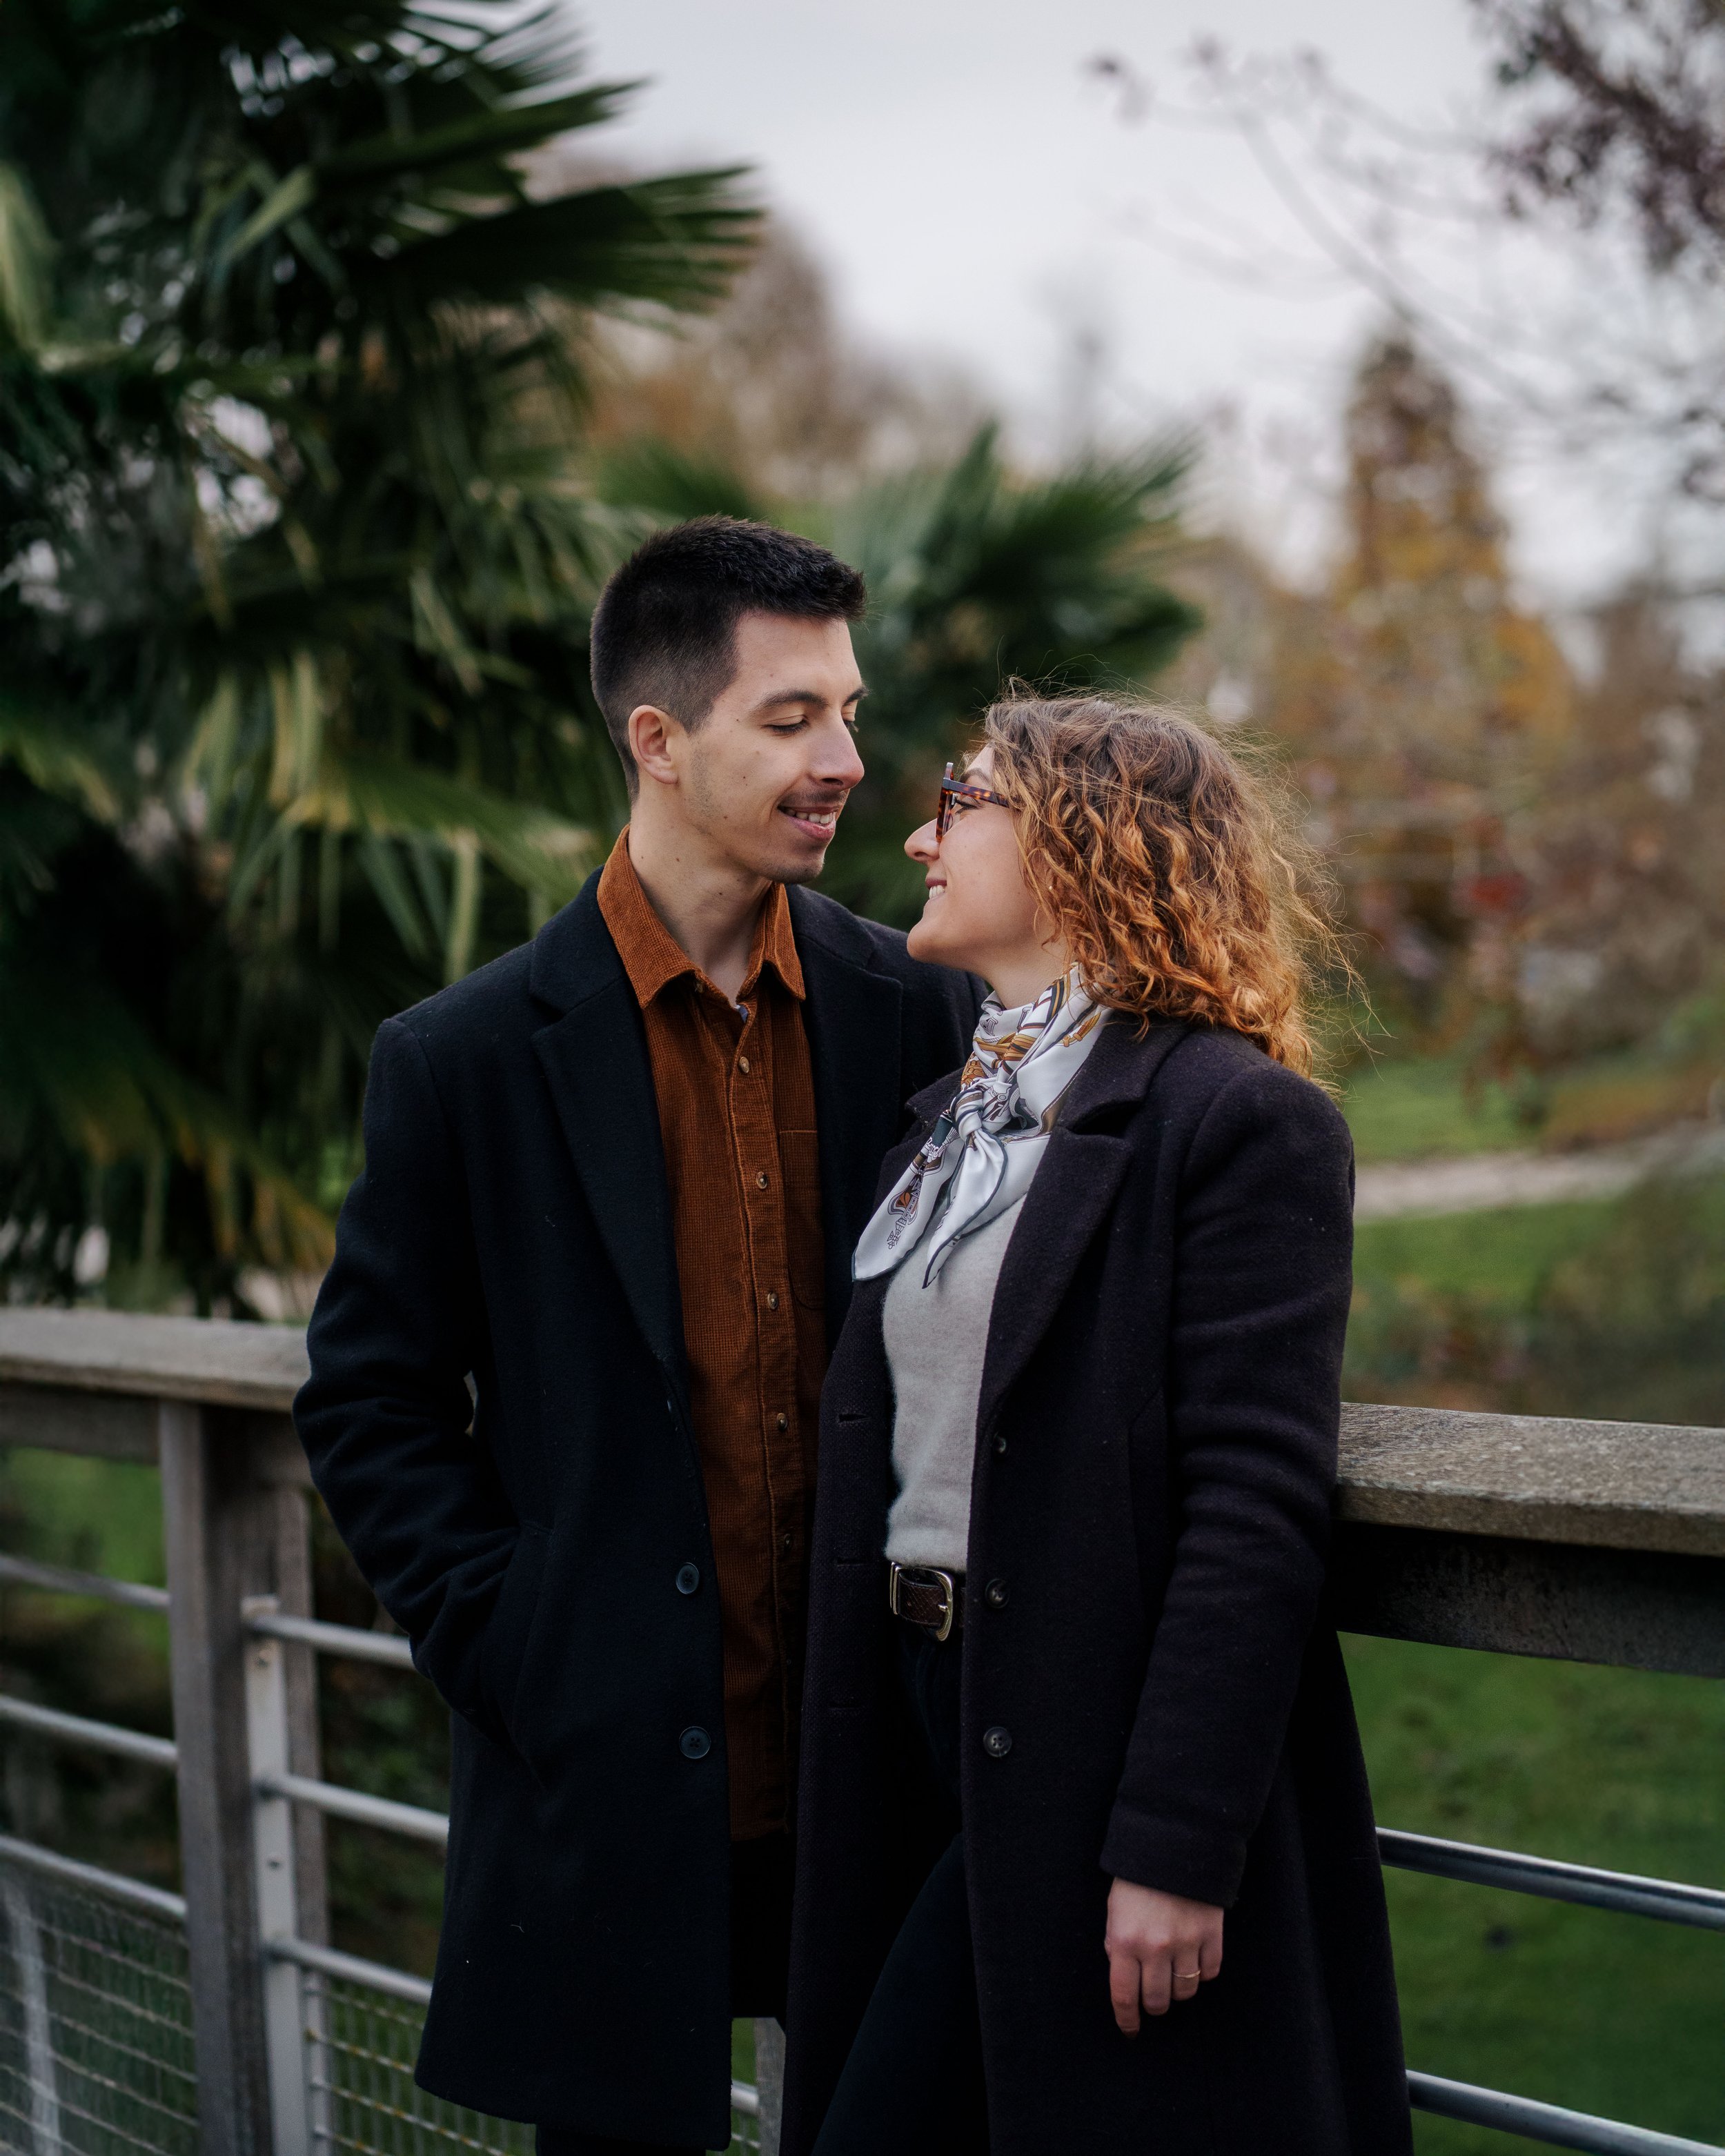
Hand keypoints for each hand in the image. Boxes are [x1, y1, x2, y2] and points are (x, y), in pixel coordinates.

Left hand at [1105, 1878, 1222, 2033]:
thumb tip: (1124, 1975)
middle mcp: (1155, 1948)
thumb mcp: (1115, 1908)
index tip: (1130, 2030)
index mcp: (1124, 1940)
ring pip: (1185, 1992)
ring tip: (1174, 1972)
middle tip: (1153, 1994)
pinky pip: (1210, 1972)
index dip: (1127, 2019)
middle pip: (1157, 2001)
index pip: (1124, 1995)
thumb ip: (1117, 1943)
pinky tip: (1195, 1958)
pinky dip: (1203, 1971)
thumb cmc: (1139, 1876)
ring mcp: (1186, 1943)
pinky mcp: (1212, 1935)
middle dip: (1154, 2004)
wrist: (1175, 1842)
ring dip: (1178, 1989)